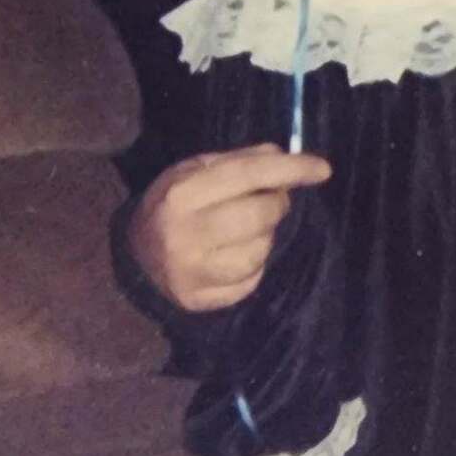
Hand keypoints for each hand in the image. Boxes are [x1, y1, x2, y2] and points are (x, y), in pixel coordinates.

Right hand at [127, 143, 331, 311]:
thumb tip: (283, 155)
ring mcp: (192, 272)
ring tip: (244, 229)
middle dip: (277, 204)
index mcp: (183, 194)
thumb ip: (239, 160)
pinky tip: (235, 254)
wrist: (133, 257)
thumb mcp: (195, 170)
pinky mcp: (200, 300)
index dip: (291, 169)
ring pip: (261, 250)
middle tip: (269, 200)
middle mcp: (186, 234)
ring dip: (265, 236)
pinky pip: (251, 280)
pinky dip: (254, 265)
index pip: (248, 175)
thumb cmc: (173, 205)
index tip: (323, 169)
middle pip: (261, 215)